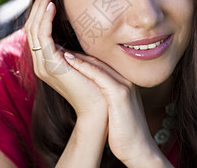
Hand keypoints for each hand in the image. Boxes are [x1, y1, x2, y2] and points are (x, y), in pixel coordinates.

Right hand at [24, 0, 106, 117]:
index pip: (37, 32)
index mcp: (47, 61)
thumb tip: (76, 31)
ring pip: (34, 30)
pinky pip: (42, 37)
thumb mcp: (82, 60)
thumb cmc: (96, 85)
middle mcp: (41, 63)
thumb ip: (74, 48)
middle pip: (31, 28)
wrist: (100, 108)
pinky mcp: (50, 66)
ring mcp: (43, 65)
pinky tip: (51, 6)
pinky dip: (45, 20)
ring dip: (39, 9)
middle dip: (37, 6)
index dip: (40, 12)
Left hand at [63, 52, 170, 166]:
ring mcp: (124, 85)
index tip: (63, 53)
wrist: (139, 149)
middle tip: (57, 45)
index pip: (100, 64)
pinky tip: (68, 60)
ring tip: (58, 49)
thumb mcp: (116, 110)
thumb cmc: (124, 133)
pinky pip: (98, 75)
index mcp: (124, 83)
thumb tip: (92, 96)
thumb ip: (107, 99)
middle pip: (98, 60)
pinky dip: (83, 66)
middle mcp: (125, 80)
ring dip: (77, 55)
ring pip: (97, 64)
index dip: (81, 58)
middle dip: (77, 53)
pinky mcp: (120, 94)